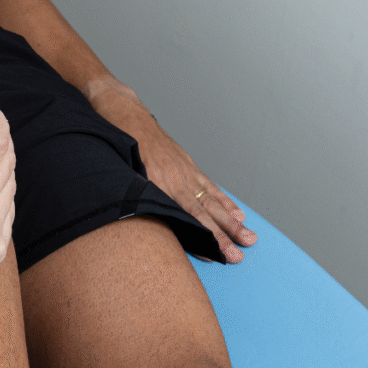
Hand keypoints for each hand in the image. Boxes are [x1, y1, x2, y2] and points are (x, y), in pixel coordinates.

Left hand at [86, 78, 255, 262]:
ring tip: (248, 237)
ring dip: (230, 221)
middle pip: (205, 211)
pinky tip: (236, 212)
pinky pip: (208, 185)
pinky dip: (223, 200)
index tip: (216, 253)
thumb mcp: (121, 170)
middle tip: (240, 255)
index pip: (187, 215)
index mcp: (160, 182)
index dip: (203, 235)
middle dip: (224, 235)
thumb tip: (142, 215)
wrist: (124, 112)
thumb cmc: (118, 142)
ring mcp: (185, 170)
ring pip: (212, 200)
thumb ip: (136, 193)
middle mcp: (177, 177)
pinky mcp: (187, 163)